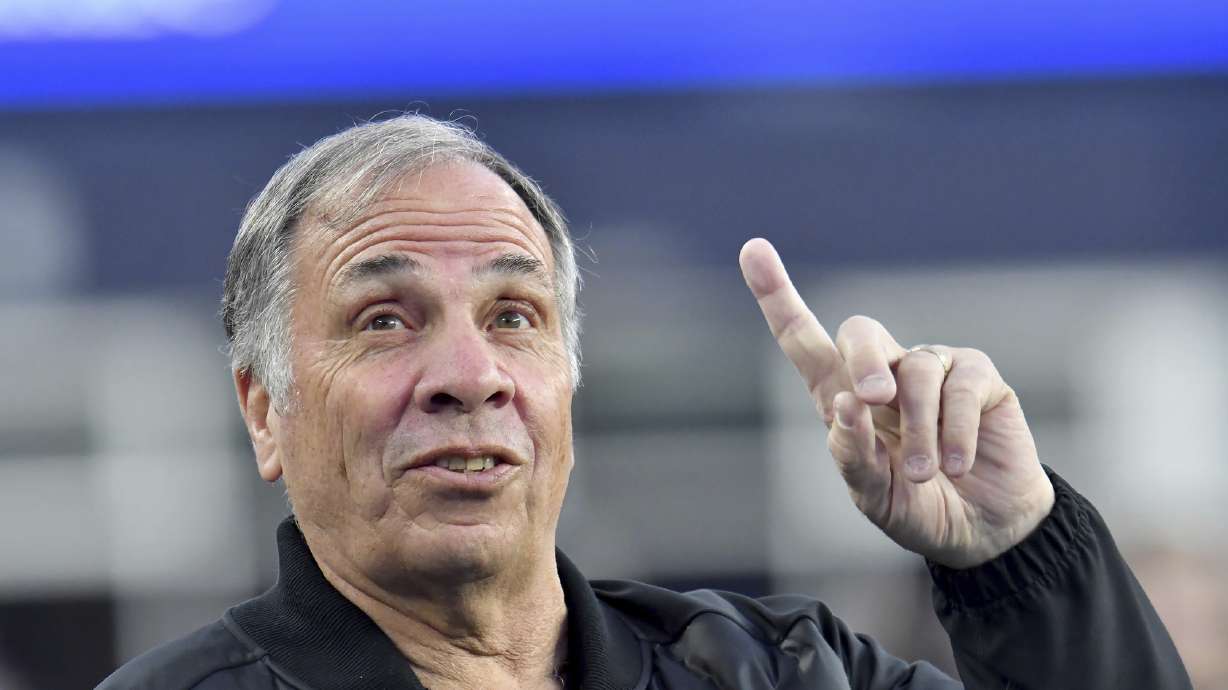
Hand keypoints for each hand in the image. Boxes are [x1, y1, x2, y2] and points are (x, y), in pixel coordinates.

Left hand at [739, 238, 1054, 568]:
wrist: (985, 531)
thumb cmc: (919, 508)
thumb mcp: (873, 497)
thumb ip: (853, 458)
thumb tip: (846, 406)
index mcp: (842, 396)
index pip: (802, 339)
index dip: (777, 295)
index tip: (752, 249)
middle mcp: (885, 373)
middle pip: (859, 331)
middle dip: (864, 359)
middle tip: (874, 399)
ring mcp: (932, 369)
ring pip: (916, 371)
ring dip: (918, 429)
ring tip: (923, 473)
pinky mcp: (977, 377)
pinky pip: (961, 385)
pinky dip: (955, 430)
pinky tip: (958, 465)